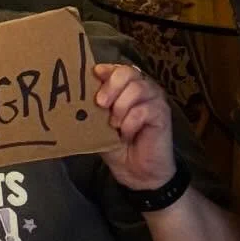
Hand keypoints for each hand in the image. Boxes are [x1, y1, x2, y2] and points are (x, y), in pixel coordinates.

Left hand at [95, 62, 176, 191]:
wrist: (136, 172)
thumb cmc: (116, 144)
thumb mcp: (99, 122)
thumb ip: (92, 105)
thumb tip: (76, 91)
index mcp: (125, 86)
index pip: (116, 68)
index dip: (105, 70)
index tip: (95, 76)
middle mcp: (142, 87)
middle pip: (127, 72)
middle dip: (111, 86)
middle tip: (100, 104)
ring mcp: (155, 99)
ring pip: (137, 88)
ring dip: (121, 107)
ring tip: (114, 124)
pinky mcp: (163, 114)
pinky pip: (144, 110)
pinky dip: (131, 122)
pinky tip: (126, 134)